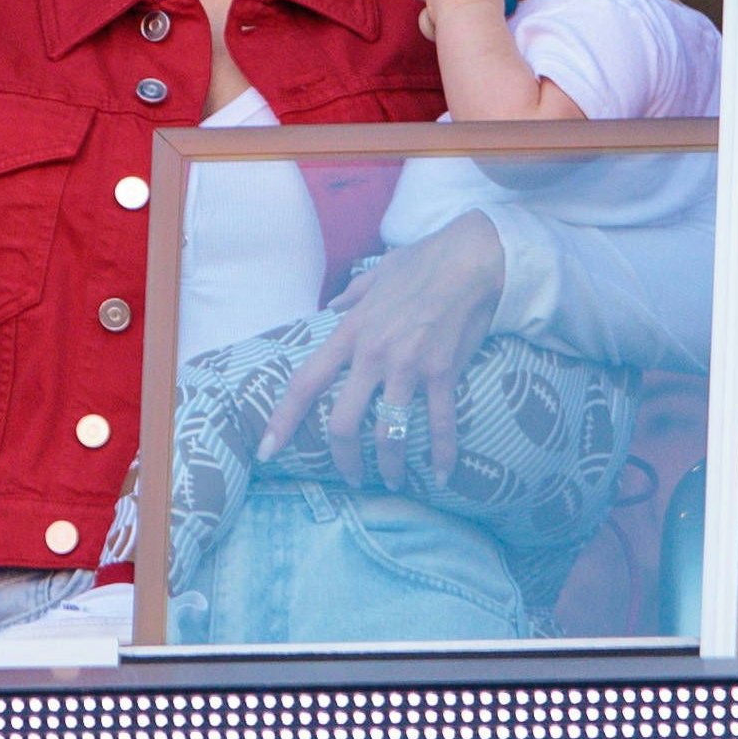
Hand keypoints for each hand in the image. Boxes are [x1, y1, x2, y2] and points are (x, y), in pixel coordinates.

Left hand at [262, 211, 505, 489]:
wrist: (469, 259)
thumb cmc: (421, 263)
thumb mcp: (374, 276)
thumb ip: (349, 296)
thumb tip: (331, 304)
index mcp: (349, 333)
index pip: (305, 383)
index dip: (283, 420)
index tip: (268, 450)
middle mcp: (372, 355)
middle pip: (343, 423)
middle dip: (344, 459)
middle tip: (351, 477)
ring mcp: (408, 366)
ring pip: (389, 433)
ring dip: (391, 465)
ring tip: (394, 479)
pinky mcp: (443, 372)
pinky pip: (439, 423)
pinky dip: (442, 454)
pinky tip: (443, 474)